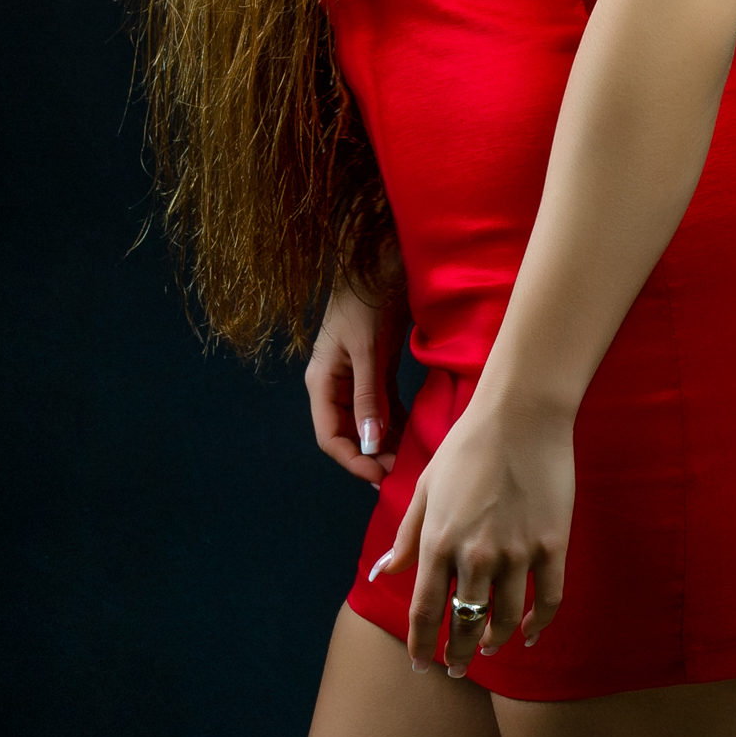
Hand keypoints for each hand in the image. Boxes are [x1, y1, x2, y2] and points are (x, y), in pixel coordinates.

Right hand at [305, 278, 409, 486]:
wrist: (377, 261)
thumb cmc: (365, 300)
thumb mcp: (366, 350)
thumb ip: (367, 396)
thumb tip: (371, 442)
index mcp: (321, 382)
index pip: (329, 436)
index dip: (353, 460)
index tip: (381, 475)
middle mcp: (334, 386)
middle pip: (348, 434)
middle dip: (372, 456)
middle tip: (403, 474)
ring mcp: (355, 378)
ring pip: (368, 423)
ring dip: (387, 443)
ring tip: (412, 460)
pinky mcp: (375, 370)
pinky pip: (383, 406)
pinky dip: (396, 422)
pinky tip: (414, 435)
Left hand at [374, 391, 574, 672]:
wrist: (521, 414)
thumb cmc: (468, 444)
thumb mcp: (426, 486)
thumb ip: (408, 535)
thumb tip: (385, 572)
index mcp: (439, 540)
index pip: (426, 611)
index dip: (422, 645)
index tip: (420, 664)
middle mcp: (476, 555)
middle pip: (465, 623)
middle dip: (458, 653)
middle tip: (455, 669)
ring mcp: (518, 553)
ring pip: (505, 619)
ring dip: (494, 642)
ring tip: (488, 650)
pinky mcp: (552, 546)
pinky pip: (547, 601)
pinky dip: (538, 625)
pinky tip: (529, 634)